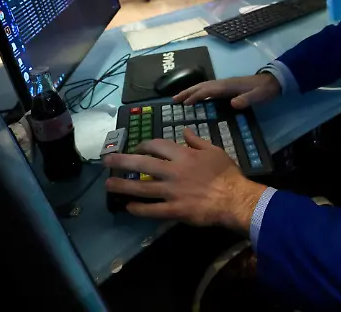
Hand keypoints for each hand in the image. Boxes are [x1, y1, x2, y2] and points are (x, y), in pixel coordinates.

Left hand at [104, 131, 265, 231]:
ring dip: (122, 186)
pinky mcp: (174, 210)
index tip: (137, 148)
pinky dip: (139, 209)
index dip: (143, 145)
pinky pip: (152, 210)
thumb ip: (197, 141)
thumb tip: (184, 131)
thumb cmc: (227, 174)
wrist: (234, 198)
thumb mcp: (214, 151)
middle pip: (141, 165)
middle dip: (121, 162)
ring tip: (108, 185)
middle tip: (106, 161)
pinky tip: (128, 207)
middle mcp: (173, 171)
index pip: (157, 146)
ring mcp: (171, 191)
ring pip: (141, 188)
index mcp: (183, 155)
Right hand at [175, 73, 281, 108]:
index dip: (196, 96)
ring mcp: (225, 84)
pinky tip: (196, 99)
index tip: (184, 103)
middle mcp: (224, 83)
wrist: (273, 81)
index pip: (208, 90)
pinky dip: (200, 92)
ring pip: (204, 87)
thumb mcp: (258, 95)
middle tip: (173, 99)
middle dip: (187, 92)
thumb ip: (246, 99)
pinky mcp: (227, 87)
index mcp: (228, 85)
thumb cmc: (265, 89)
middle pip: (202, 86)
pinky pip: (209, 90)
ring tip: (179, 99)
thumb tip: (232, 104)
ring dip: (191, 91)